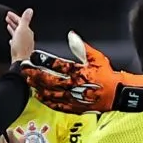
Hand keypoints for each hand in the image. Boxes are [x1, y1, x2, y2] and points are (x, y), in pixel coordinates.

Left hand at [4, 24, 142, 113]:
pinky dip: (47, 100)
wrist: (117, 94)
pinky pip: (57, 105)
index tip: (33, 56)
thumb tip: (71, 35)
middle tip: (24, 69)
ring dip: (38, 87)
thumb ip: (82, 47)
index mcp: (78, 72)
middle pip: (49, 80)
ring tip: (29, 81)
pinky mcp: (74, 107)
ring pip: (50, 93)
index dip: (43, 60)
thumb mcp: (97, 58)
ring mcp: (73, 98)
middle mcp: (73, 86)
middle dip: (34, 74)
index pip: (56, 65)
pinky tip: (40, 96)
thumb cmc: (107, 75)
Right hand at [6, 8, 35, 63]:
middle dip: (14, 21)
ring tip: (8, 25)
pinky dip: (13, 38)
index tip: (9, 14)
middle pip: (20, 27)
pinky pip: (16, 41)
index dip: (15, 16)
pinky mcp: (20, 50)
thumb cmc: (21, 47)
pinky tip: (11, 39)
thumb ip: (25, 20)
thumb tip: (30, 10)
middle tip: (8, 18)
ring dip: (13, 28)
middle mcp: (27, 37)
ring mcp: (24, 44)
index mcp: (28, 31)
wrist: (20, 61)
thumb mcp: (22, 29)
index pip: (21, 21)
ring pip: (18, 33)